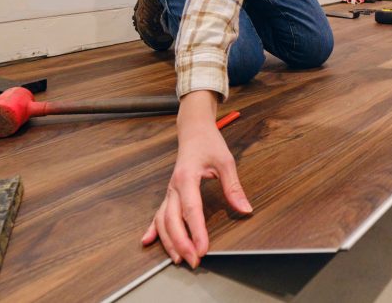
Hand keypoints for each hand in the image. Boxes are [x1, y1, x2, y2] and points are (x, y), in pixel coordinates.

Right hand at [141, 90, 252, 267]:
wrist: (193, 130)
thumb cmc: (208, 143)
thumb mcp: (226, 161)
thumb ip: (233, 187)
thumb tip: (245, 209)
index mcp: (187, 177)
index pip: (191, 209)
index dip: (197, 231)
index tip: (203, 249)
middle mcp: (174, 187)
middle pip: (172, 220)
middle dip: (181, 243)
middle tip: (193, 261)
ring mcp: (169, 191)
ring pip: (162, 220)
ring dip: (168, 241)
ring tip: (178, 259)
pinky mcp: (169, 193)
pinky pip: (158, 213)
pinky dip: (152, 229)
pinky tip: (146, 241)